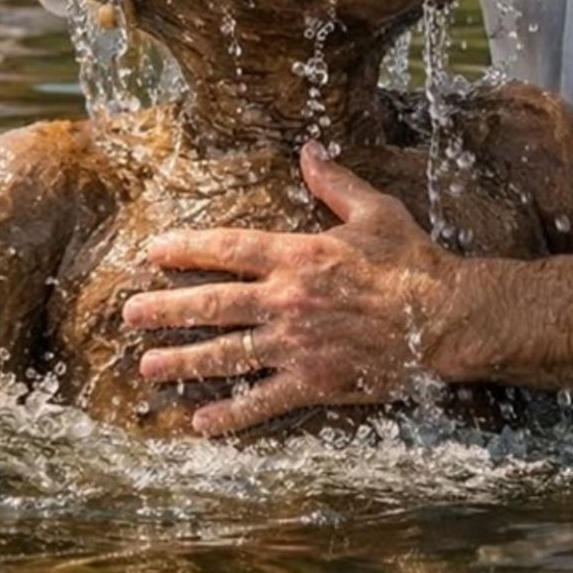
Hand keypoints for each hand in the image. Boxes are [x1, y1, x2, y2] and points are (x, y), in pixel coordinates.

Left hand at [122, 141, 456, 435]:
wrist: (443, 318)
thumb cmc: (410, 260)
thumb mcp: (373, 209)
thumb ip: (333, 182)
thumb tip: (308, 149)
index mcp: (299, 255)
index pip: (229, 249)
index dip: (187, 250)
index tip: (153, 251)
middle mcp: (288, 300)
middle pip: (214, 305)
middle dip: (167, 309)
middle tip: (130, 314)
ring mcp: (297, 345)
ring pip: (227, 355)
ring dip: (184, 362)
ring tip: (148, 367)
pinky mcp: (313, 381)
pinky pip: (262, 402)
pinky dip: (230, 415)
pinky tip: (200, 423)